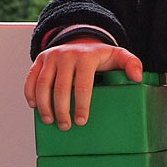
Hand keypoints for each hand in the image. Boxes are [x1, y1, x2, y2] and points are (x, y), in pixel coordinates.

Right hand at [24, 40, 142, 128]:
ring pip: (43, 84)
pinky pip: (31, 77)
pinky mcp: (40, 59)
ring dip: (44, 105)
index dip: (81, 105)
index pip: (83, 85)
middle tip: (66, 126)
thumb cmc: (100, 56)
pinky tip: (34, 107)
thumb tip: (137, 77)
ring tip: (50, 121)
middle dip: (62, 109)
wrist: (80, 40)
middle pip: (61, 87)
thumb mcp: (118, 56)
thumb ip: (131, 64)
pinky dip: (30, 93)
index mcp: (86, 57)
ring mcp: (51, 56)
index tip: (81, 121)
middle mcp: (66, 55)